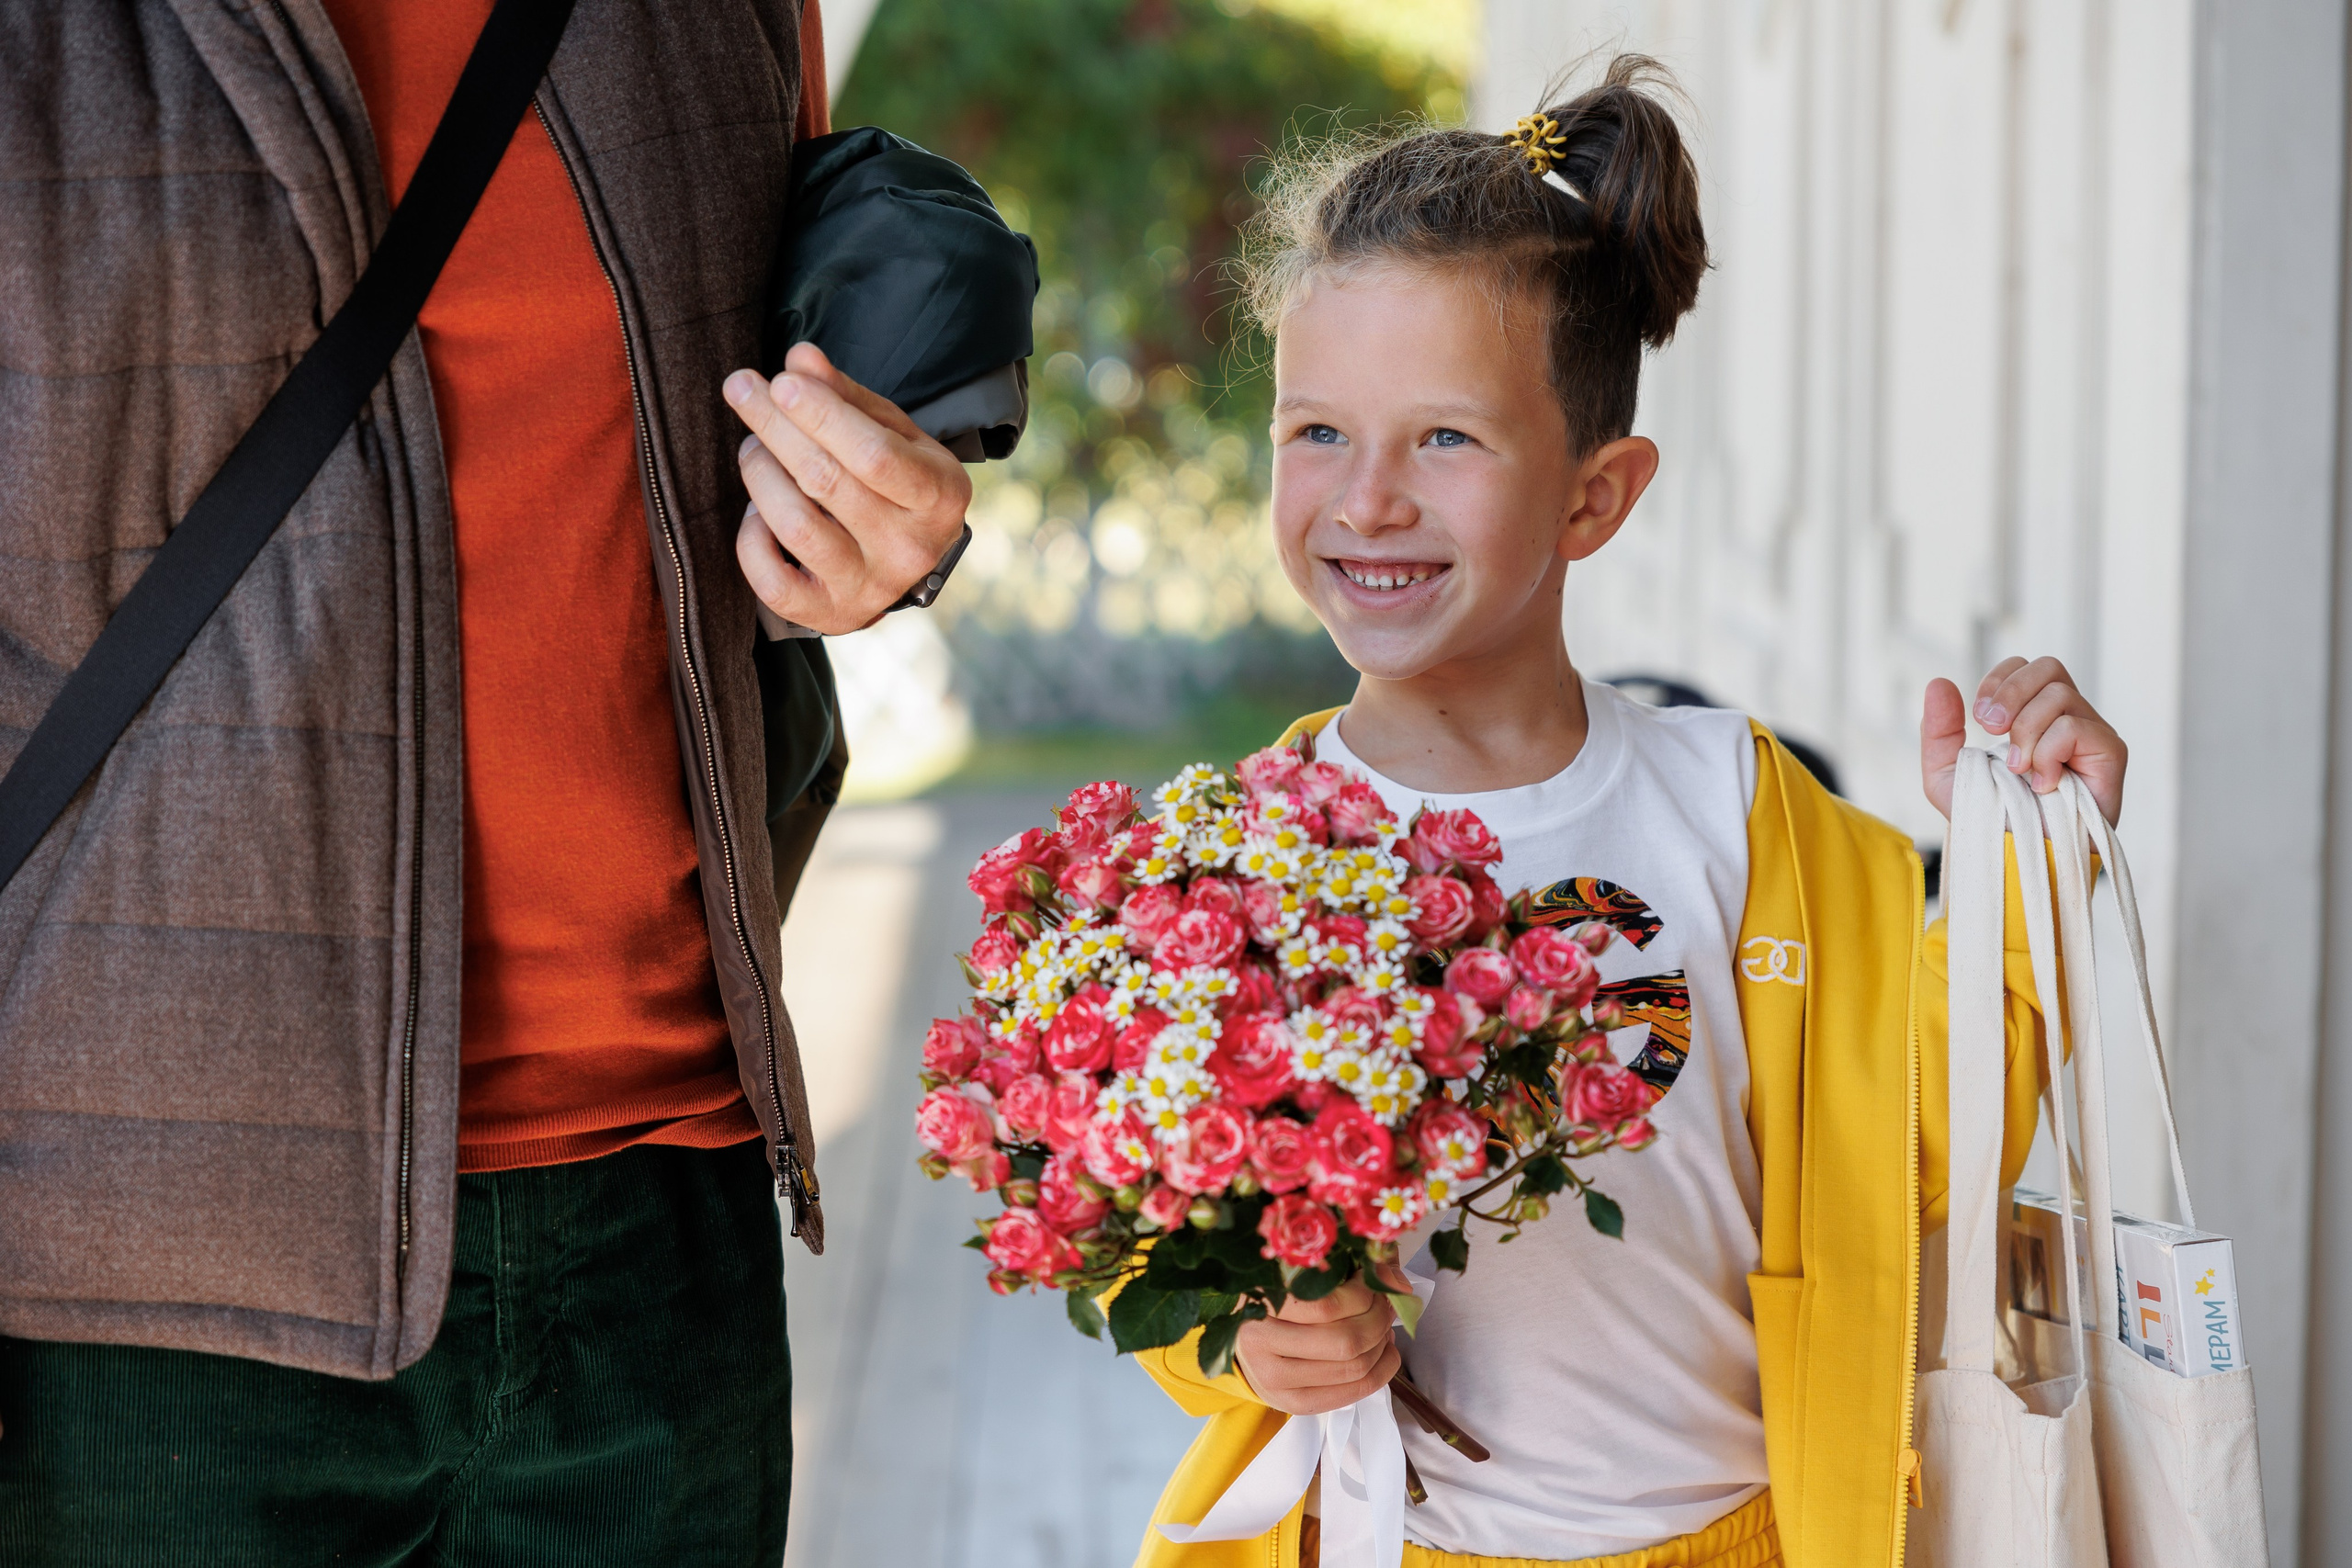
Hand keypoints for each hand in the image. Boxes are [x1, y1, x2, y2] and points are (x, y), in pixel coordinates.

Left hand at [724, 342, 972, 634]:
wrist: (913, 557)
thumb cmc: (898, 480)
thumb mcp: (893, 432)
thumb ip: (848, 396)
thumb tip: (799, 359)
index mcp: (939, 497)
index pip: (873, 455)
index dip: (822, 416)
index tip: (780, 381)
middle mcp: (910, 549)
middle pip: (826, 482)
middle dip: (775, 427)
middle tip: (742, 390)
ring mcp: (872, 587)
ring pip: (797, 526)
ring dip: (761, 475)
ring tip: (752, 447)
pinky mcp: (833, 615)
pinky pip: (774, 583)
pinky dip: (751, 541)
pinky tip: (755, 512)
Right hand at [1232, 1270, 1403, 1416]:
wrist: (1242, 1342)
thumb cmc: (1272, 1298)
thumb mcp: (1294, 1275)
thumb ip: (1341, 1269)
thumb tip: (1394, 1279)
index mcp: (1258, 1303)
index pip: (1328, 1306)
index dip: (1365, 1292)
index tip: (1375, 1277)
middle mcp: (1259, 1345)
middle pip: (1346, 1342)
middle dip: (1379, 1319)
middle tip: (1385, 1303)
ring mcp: (1273, 1381)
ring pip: (1353, 1368)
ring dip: (1381, 1344)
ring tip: (1383, 1326)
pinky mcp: (1292, 1404)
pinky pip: (1351, 1394)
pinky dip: (1380, 1373)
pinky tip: (1383, 1352)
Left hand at [1921, 656, 2126, 823]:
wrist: (2018, 861)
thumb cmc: (1991, 820)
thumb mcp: (1947, 775)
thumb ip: (1939, 731)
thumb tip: (1938, 683)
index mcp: (2034, 715)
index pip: (2026, 666)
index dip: (2000, 680)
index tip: (1978, 718)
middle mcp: (2068, 718)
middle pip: (2048, 667)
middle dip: (2010, 693)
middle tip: (1990, 730)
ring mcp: (2092, 735)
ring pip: (2059, 696)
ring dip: (2026, 732)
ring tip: (2017, 770)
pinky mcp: (2110, 754)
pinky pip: (2076, 727)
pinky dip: (2048, 752)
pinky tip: (2042, 783)